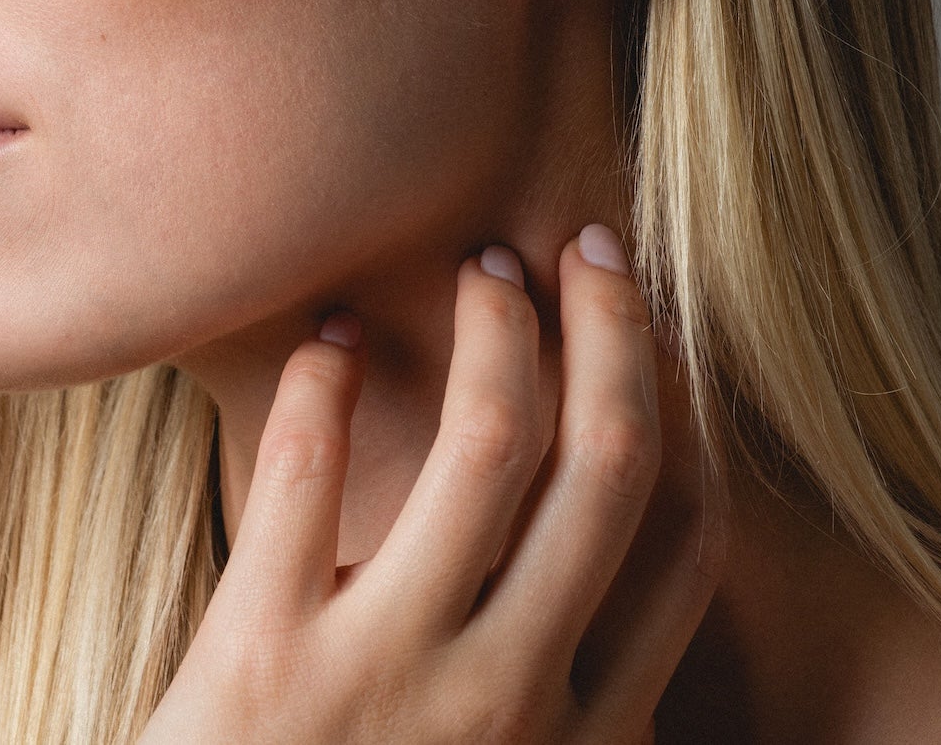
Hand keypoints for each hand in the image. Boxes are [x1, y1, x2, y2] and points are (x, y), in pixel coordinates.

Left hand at [138, 226, 726, 743]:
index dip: (678, 413)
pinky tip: (334, 337)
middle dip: (613, 330)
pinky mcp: (262, 654)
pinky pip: (306, 468)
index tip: (648, 334)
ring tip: (483, 267)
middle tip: (585, 246)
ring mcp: (388, 674)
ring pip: (488, 443)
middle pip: (604, 464)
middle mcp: (511, 699)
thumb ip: (560, 708)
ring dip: (497, 328)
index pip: (678, 547)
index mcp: (582, 740)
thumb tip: (612, 604)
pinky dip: (326, 379)